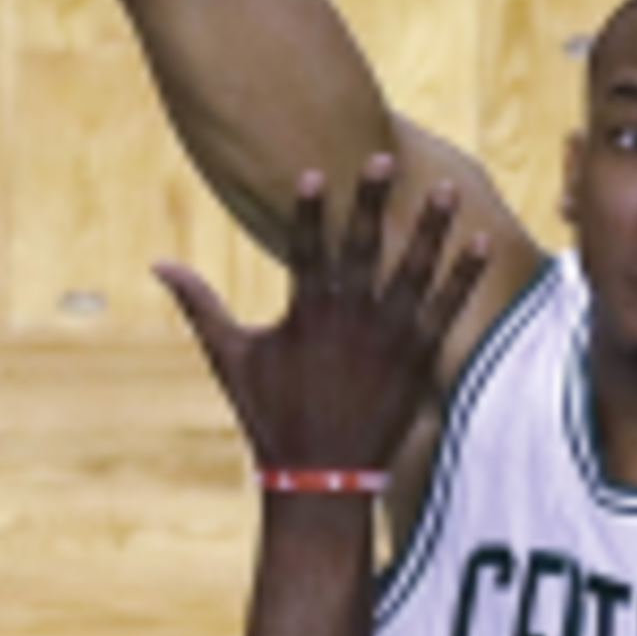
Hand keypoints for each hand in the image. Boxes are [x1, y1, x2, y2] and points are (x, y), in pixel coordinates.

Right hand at [158, 159, 482, 480]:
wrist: (321, 478)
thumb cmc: (272, 416)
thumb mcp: (230, 357)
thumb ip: (200, 304)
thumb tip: (157, 264)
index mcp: (305, 313)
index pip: (304, 247)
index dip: (309, 210)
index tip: (315, 171)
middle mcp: (348, 319)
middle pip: (362, 247)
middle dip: (372, 201)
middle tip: (384, 157)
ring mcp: (388, 338)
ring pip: (413, 272)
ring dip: (431, 230)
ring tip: (449, 192)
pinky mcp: (418, 359)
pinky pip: (446, 310)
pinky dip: (463, 278)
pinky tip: (480, 244)